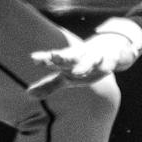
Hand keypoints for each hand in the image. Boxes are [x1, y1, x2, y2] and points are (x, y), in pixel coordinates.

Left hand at [26, 26, 141, 96]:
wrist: (113, 48)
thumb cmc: (85, 65)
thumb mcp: (67, 76)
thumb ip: (49, 85)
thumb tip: (28, 94)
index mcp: (70, 61)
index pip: (55, 60)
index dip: (45, 59)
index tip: (34, 59)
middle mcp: (82, 57)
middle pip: (71, 56)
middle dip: (63, 57)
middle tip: (54, 57)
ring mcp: (97, 56)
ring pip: (90, 59)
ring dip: (85, 64)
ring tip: (78, 71)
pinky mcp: (113, 57)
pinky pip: (111, 61)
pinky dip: (109, 63)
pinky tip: (107, 68)